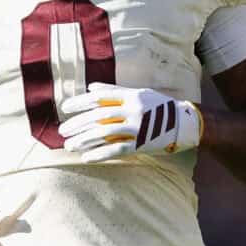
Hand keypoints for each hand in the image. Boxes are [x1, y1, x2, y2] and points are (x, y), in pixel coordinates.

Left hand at [59, 82, 202, 162]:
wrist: (184, 123)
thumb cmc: (157, 105)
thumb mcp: (138, 93)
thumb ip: (113, 91)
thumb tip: (90, 88)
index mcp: (131, 95)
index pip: (99, 97)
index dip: (80, 102)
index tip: (65, 108)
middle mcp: (133, 110)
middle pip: (99, 116)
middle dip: (78, 124)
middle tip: (62, 130)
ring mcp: (138, 128)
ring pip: (104, 133)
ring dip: (84, 140)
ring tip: (69, 145)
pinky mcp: (142, 144)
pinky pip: (116, 149)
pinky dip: (100, 154)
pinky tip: (86, 158)